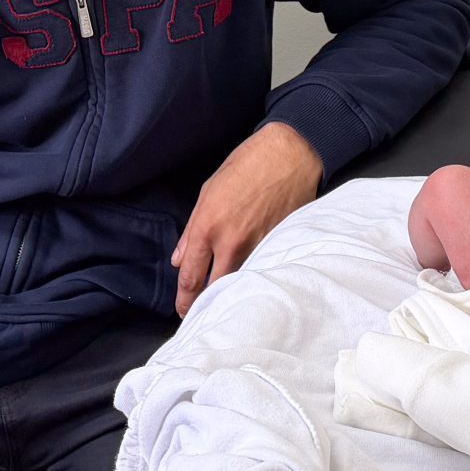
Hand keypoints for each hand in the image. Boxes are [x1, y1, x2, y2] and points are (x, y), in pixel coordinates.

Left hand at [170, 121, 321, 314]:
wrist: (290, 155)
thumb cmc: (247, 166)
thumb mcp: (208, 191)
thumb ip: (191, 230)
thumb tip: (179, 259)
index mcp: (208, 226)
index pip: (191, 277)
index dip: (184, 299)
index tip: (183, 310)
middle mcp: (231, 242)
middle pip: (214, 289)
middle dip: (204, 305)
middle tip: (199, 315)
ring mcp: (257, 247)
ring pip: (239, 283)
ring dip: (229, 294)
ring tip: (222, 303)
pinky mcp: (278, 246)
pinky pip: (261, 270)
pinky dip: (252, 278)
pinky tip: (249, 283)